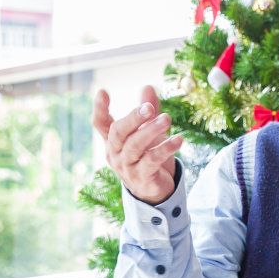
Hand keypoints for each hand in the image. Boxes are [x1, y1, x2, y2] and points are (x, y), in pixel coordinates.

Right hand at [93, 85, 183, 205]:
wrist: (153, 191)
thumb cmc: (147, 157)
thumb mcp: (148, 132)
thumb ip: (148, 112)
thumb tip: (148, 86)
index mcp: (113, 141)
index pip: (100, 123)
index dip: (99, 108)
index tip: (102, 92)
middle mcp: (115, 153)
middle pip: (118, 133)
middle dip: (133, 118)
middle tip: (149, 107)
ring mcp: (127, 167)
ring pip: (135, 146)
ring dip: (151, 131)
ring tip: (167, 119)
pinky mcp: (142, 177)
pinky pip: (152, 161)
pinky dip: (165, 149)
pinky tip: (179, 139)